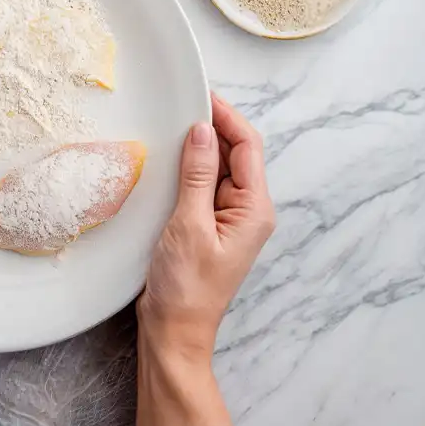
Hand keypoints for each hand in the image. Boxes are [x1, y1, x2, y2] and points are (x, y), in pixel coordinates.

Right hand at [136, 93, 274, 425]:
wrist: (174, 331)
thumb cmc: (185, 287)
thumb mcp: (188, 224)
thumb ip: (197, 175)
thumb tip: (202, 130)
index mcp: (255, 209)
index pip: (247, 147)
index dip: (226, 116)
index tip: (200, 94)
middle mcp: (248, 210)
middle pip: (236, 153)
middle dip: (212, 127)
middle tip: (179, 104)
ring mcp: (229, 218)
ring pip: (218, 168)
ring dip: (198, 148)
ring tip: (170, 127)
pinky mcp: (209, 225)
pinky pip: (204, 186)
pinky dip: (189, 169)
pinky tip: (169, 161)